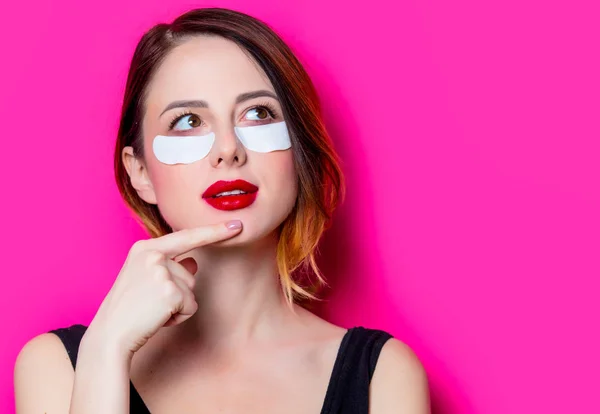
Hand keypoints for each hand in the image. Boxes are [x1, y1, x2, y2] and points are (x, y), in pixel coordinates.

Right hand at [86, 220, 242, 357]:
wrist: (110, 334)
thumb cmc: (128, 308)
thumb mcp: (146, 280)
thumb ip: (170, 267)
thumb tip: (194, 262)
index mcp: (145, 248)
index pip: (187, 237)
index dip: (214, 231)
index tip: (237, 225)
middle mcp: (153, 255)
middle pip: (190, 273)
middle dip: (176, 292)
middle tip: (148, 303)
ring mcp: (162, 272)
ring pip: (191, 290)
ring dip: (177, 305)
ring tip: (151, 309)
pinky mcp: (171, 292)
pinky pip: (191, 306)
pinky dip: (178, 317)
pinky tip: (157, 317)